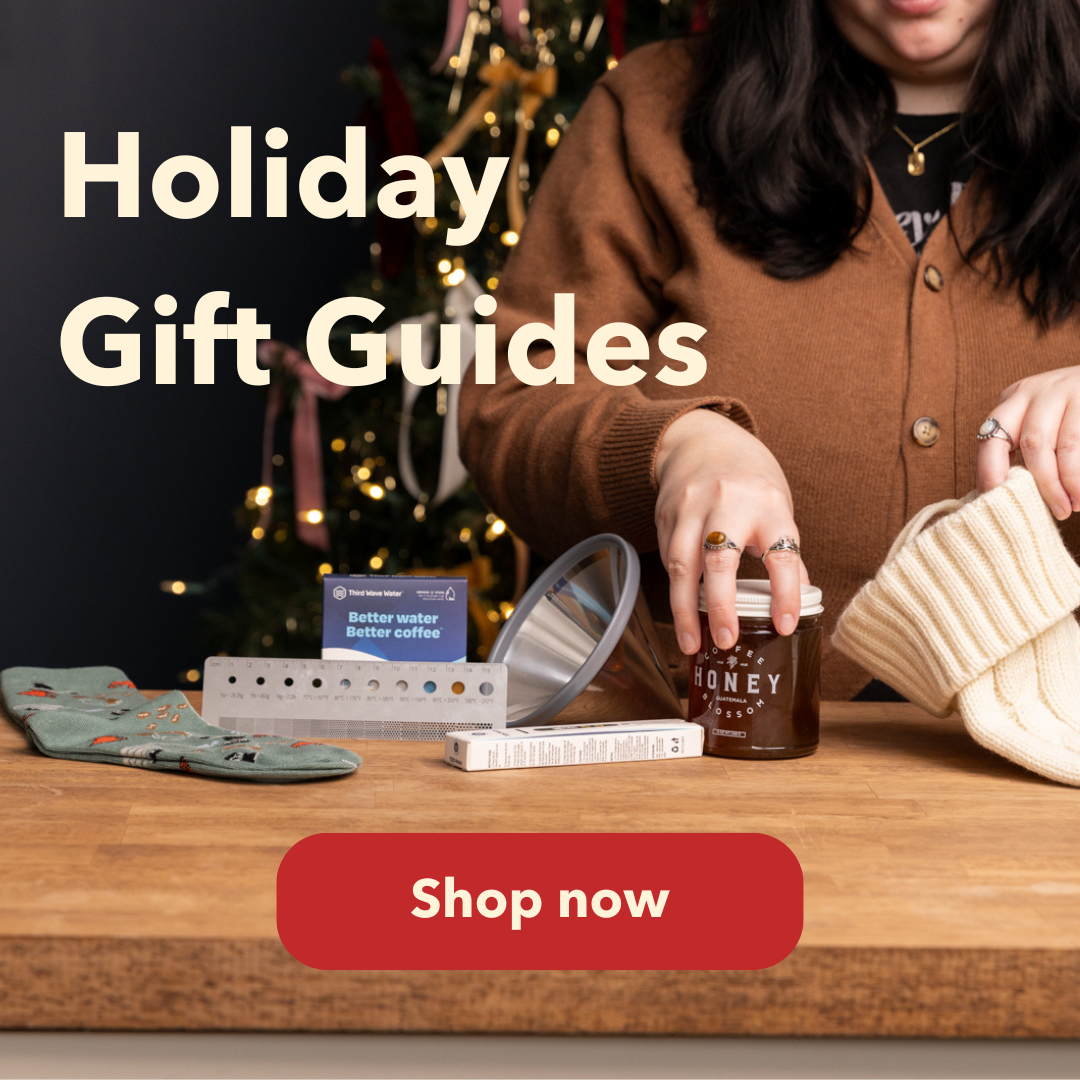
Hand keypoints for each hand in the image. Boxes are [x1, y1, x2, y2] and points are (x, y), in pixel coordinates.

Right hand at [654, 409, 807, 654]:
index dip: (785, 593)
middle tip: (725, 640)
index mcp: (768, 504)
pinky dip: (677, 590)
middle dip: (720, 606)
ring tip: (692, 643)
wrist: (702, 440)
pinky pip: (669, 560)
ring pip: (683, 565)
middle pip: (720, 559)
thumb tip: (798, 598)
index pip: (781, 554)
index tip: (784, 625)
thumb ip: (782, 548)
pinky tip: (683, 613)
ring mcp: (691, 508)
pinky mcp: (666, 516)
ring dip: (685, 609)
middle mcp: (728, 503)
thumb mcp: (777, 505)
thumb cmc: (747, 477)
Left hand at [977, 367, 1079, 519]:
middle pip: (1032, 442)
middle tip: (1056, 511)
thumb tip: (999, 497)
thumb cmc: (1066, 414)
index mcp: (1013, 401)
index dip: (991, 473)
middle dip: (1043, 482)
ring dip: (1068, 481)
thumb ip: (1021, 450)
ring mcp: (1067, 390)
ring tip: (1074, 506)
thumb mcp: (1039, 422)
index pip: (991, 439)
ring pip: (1063, 445)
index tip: (995, 502)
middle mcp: (1036, 391)